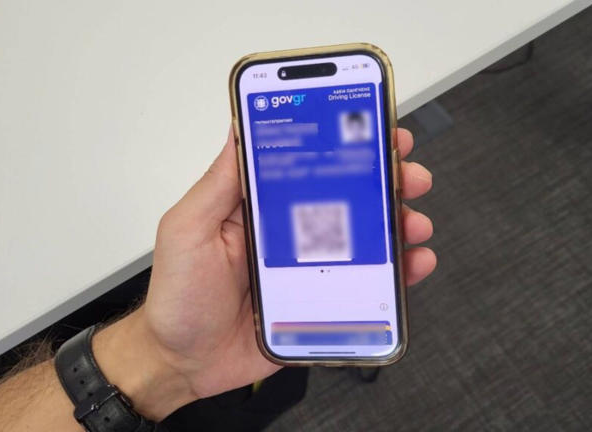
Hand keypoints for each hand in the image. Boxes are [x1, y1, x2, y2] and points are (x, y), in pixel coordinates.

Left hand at [93, 128, 435, 420]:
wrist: (183, 363)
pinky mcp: (323, 302)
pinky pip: (366, 284)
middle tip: (408, 175)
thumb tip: (241, 129)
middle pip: (347, 197)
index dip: (342, 144)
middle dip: (384, 180)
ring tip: (413, 222)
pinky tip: (412, 264)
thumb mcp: (187, 229)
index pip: (308, 164)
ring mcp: (310, 268)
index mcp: (260, 207)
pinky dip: (396, 273)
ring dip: (397, 223)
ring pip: (365, 238)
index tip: (374, 127)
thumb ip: (218, 184)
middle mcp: (290, 232)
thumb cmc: (178, 296)